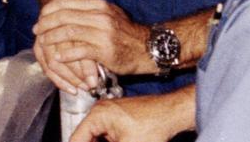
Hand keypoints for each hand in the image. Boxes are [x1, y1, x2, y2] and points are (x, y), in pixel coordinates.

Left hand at [34, 0, 150, 90]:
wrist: (147, 48)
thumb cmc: (125, 32)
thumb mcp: (109, 11)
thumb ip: (89, 5)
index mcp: (98, 4)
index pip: (66, 1)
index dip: (49, 9)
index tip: (40, 17)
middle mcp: (99, 15)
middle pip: (63, 16)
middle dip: (46, 23)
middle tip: (37, 31)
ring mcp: (102, 32)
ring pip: (68, 32)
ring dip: (52, 38)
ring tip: (44, 43)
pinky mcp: (104, 50)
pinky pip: (79, 50)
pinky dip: (66, 54)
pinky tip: (58, 57)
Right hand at [69, 91, 194, 141]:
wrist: (172, 114)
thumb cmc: (153, 124)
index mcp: (98, 114)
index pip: (77, 137)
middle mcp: (101, 111)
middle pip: (87, 137)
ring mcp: (110, 114)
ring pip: (97, 137)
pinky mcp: (119, 119)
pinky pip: (106, 134)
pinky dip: (107, 141)